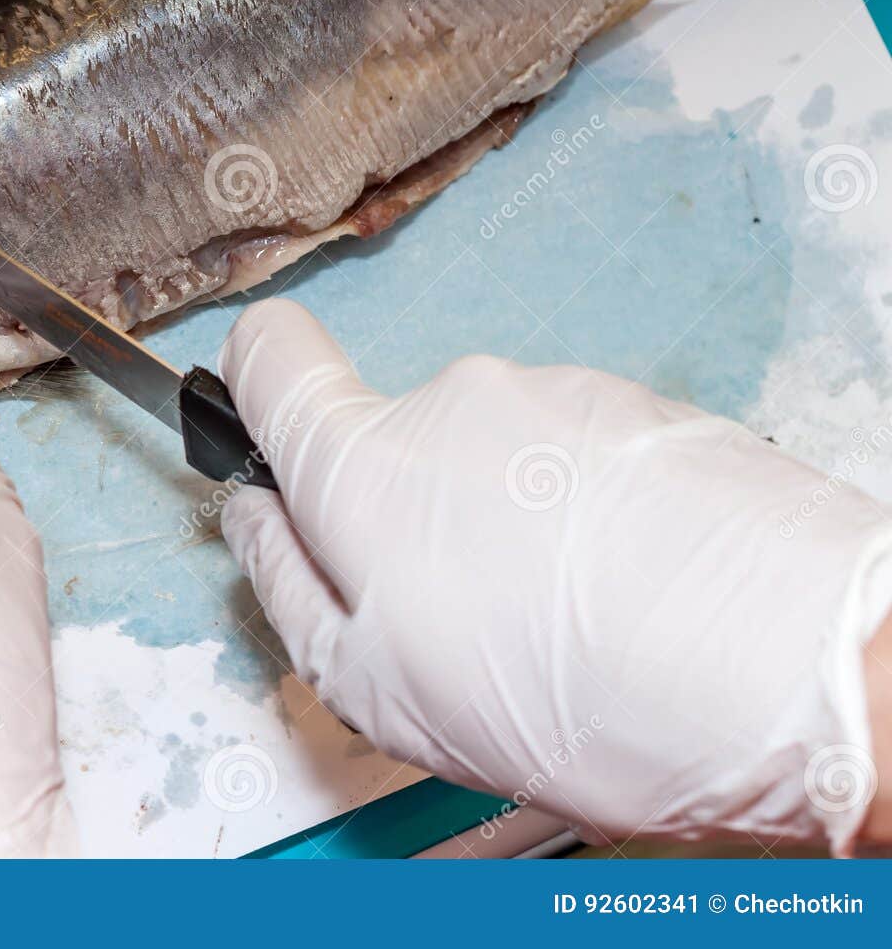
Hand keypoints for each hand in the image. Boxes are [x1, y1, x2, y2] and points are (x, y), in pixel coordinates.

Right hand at [217, 299, 891, 851]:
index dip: (255, 391)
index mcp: (364, 465)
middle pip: (386, 431)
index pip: (268, 351)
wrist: (796, 668)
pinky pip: (568, 452)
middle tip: (457, 616)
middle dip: (401, 512)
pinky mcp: (640, 406)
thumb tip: (253, 520)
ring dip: (498, 519)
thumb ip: (283, 587)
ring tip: (560, 624)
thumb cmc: (582, 698)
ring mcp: (554, 394)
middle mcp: (454, 400)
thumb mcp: (376, 691)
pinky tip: (619, 593)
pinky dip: (574, 512)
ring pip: (483, 450)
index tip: (275, 445)